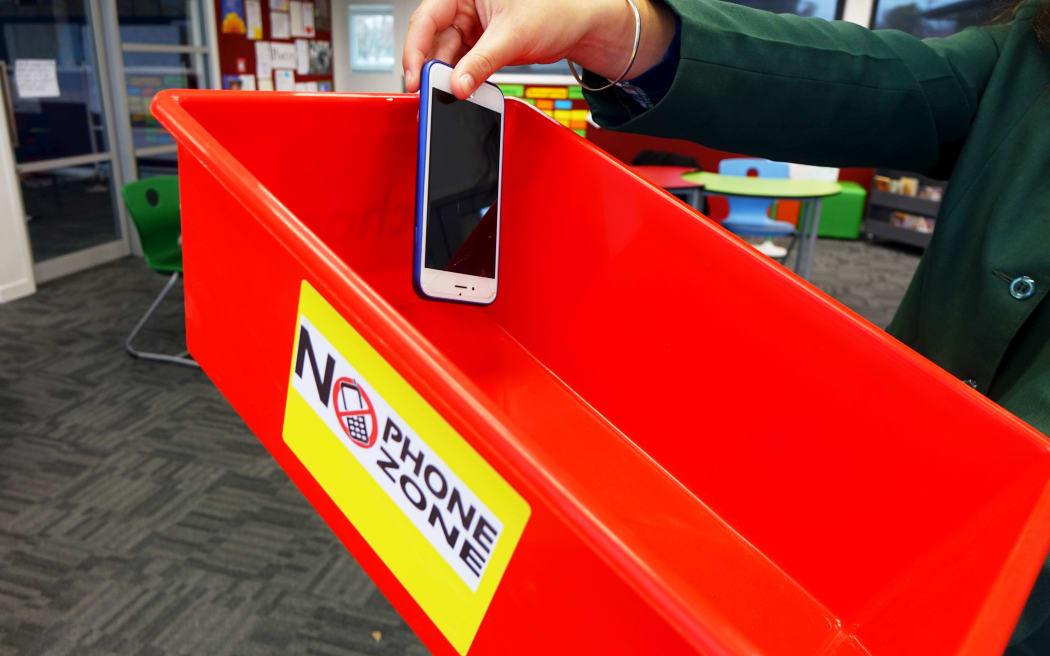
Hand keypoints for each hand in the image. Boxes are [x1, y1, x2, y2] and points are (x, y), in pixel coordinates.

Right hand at [403, 0, 675, 98]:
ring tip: (445, 95)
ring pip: (445, 52)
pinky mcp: (480, 42)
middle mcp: (464, 3)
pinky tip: (459, 90)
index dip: (415, 48)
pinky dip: (459, 77)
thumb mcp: (512, 38)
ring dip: (444, 75)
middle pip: (432, 37)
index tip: (414, 76)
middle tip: (427, 92)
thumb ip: (480, 64)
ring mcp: (471, 23)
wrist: (581, 26)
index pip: (427, 17)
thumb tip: (456, 86)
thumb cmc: (556, 11)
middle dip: (429, 66)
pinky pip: (461, 61)